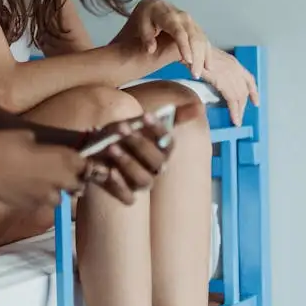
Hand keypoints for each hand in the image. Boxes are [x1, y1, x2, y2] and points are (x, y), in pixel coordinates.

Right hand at [0, 131, 86, 210]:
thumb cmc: (2, 142)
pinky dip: (37, 199)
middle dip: (72, 180)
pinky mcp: (29, 206)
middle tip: (61, 173)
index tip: (75, 161)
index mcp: (60, 158)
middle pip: (76, 185)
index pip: (83, 164)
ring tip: (43, 185)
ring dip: (55, 192)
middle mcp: (57, 180)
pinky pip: (40, 204)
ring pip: (59, 199)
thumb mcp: (27, 136)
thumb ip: (42, 147)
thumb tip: (43, 150)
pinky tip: (26, 191)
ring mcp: (44, 196)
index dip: (80, 163)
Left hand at [80, 99, 204, 200]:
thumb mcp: (145, 123)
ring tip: (111, 147)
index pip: (168, 142)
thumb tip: (201, 107)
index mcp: (163, 151)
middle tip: (121, 128)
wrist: (104, 152)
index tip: (145, 115)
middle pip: (155, 160)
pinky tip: (107, 171)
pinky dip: (119, 186)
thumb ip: (174, 115)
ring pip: (143, 179)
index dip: (158, 129)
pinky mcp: (127, 195)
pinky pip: (128, 197)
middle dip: (139, 144)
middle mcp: (156, 169)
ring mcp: (143, 183)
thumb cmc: (129, 135)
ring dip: (128, 163)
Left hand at [122, 0, 211, 78]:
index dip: (184, 46)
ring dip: (204, 57)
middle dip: (197, 56)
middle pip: (194, 37)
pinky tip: (207, 67)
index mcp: (167, 15)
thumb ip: (145, 35)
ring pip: (202, 39)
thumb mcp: (140, 23)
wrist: (153, 8)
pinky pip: (204, 40)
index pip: (178, 31)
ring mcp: (190, 21)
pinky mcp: (195, 27)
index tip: (188, 61)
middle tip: (195, 74)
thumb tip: (151, 49)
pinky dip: (206, 53)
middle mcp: (182, 16)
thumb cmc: (144, 18)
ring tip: (199, 74)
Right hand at [201, 49, 259, 125]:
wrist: (189, 49)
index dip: (254, 92)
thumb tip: (219, 81)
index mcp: (233, 63)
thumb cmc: (195, 54)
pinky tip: (234, 119)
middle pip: (244, 91)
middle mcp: (235, 68)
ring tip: (237, 121)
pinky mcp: (223, 81)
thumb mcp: (212, 60)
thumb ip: (219, 70)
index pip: (249, 79)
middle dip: (243, 105)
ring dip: (239, 111)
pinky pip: (232, 100)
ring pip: (240, 97)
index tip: (256, 102)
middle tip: (240, 116)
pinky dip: (234, 111)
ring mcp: (230, 74)